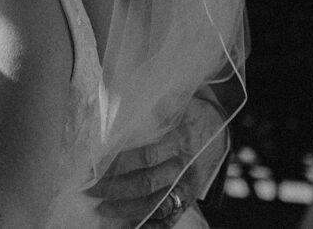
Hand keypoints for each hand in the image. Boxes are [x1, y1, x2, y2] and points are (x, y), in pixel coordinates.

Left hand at [87, 95, 225, 225]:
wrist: (222, 129)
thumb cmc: (191, 111)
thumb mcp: (180, 99)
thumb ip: (156, 102)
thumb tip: (117, 97)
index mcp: (180, 137)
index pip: (146, 155)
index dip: (119, 164)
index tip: (95, 166)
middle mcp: (184, 163)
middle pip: (147, 181)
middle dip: (116, 188)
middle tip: (91, 189)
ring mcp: (189, 183)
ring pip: (156, 202)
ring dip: (128, 209)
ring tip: (103, 209)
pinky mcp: (191, 196)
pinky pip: (172, 215)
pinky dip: (153, 224)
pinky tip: (133, 226)